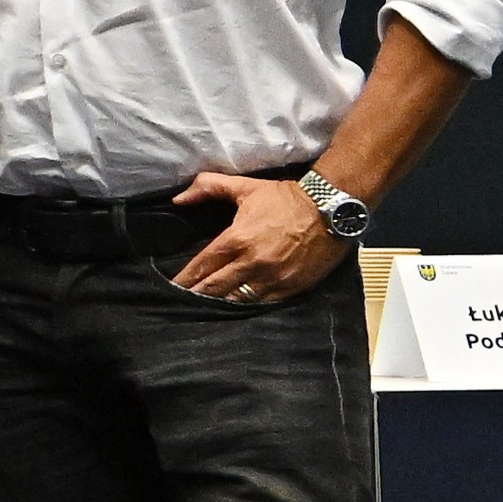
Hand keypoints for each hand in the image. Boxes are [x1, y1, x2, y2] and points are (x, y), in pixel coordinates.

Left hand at [165, 170, 351, 306]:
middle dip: (196, 297)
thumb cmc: (285, 198)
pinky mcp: (291, 288)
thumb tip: (178, 199)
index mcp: (236, 239)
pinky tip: (234, 314)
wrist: (332, 208)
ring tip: (201, 314)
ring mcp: (272, 278)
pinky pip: (262, 304)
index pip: (202, 265)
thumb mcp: (244, 187)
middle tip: (179, 306)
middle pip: (215, 287)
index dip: (185, 278)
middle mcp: (252, 262)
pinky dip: (246, 308)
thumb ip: (208, 187)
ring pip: (237, 300)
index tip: (170, 288)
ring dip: (218, 306)